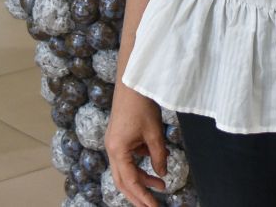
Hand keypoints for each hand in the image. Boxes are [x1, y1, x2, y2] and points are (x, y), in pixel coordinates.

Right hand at [104, 84, 167, 206]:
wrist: (133, 81)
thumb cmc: (141, 104)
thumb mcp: (155, 133)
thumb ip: (159, 156)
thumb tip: (162, 173)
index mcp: (117, 150)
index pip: (130, 182)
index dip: (143, 197)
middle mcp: (112, 149)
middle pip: (123, 181)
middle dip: (138, 196)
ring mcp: (115, 143)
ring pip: (126, 170)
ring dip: (143, 179)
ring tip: (161, 185)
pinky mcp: (120, 137)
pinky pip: (130, 157)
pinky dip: (142, 163)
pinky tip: (157, 161)